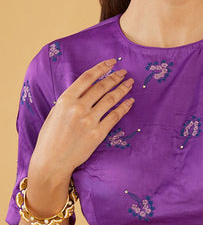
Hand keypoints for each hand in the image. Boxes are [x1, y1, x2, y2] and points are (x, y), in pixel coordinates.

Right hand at [29, 58, 134, 180]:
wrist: (52, 161)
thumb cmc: (51, 138)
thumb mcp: (55, 112)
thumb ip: (70, 100)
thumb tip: (86, 89)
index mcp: (66, 100)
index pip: (88, 78)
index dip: (102, 68)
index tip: (112, 63)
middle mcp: (78, 108)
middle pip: (102, 87)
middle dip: (115, 77)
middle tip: (124, 73)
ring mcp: (90, 121)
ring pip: (111, 99)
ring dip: (123, 89)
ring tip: (129, 83)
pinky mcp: (98, 133)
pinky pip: (115, 116)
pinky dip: (124, 107)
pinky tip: (130, 101)